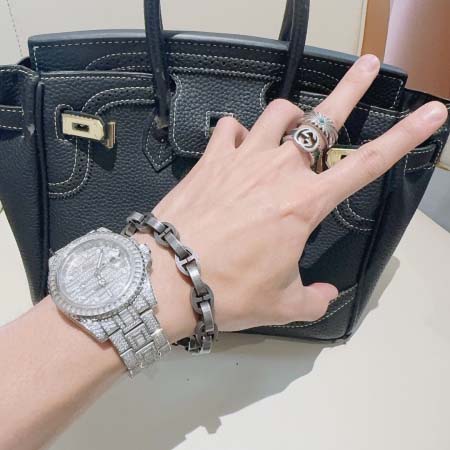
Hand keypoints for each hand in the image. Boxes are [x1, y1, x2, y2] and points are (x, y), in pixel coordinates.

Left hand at [137, 54, 447, 341]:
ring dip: (292, 116)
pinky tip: (238, 145)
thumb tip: (326, 295)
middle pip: (323, 119)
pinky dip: (240, 133)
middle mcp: (278, 171)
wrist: (169, 276)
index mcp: (304, 204)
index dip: (404, 136)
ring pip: (278, 114)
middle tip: (367, 68)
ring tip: (294, 127)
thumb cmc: (227, 288)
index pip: (368, 163)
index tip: (428, 114)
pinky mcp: (211, 158)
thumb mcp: (282, 303)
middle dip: (351, 89)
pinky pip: (231, 128)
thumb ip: (314, 299)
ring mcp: (243, 158)